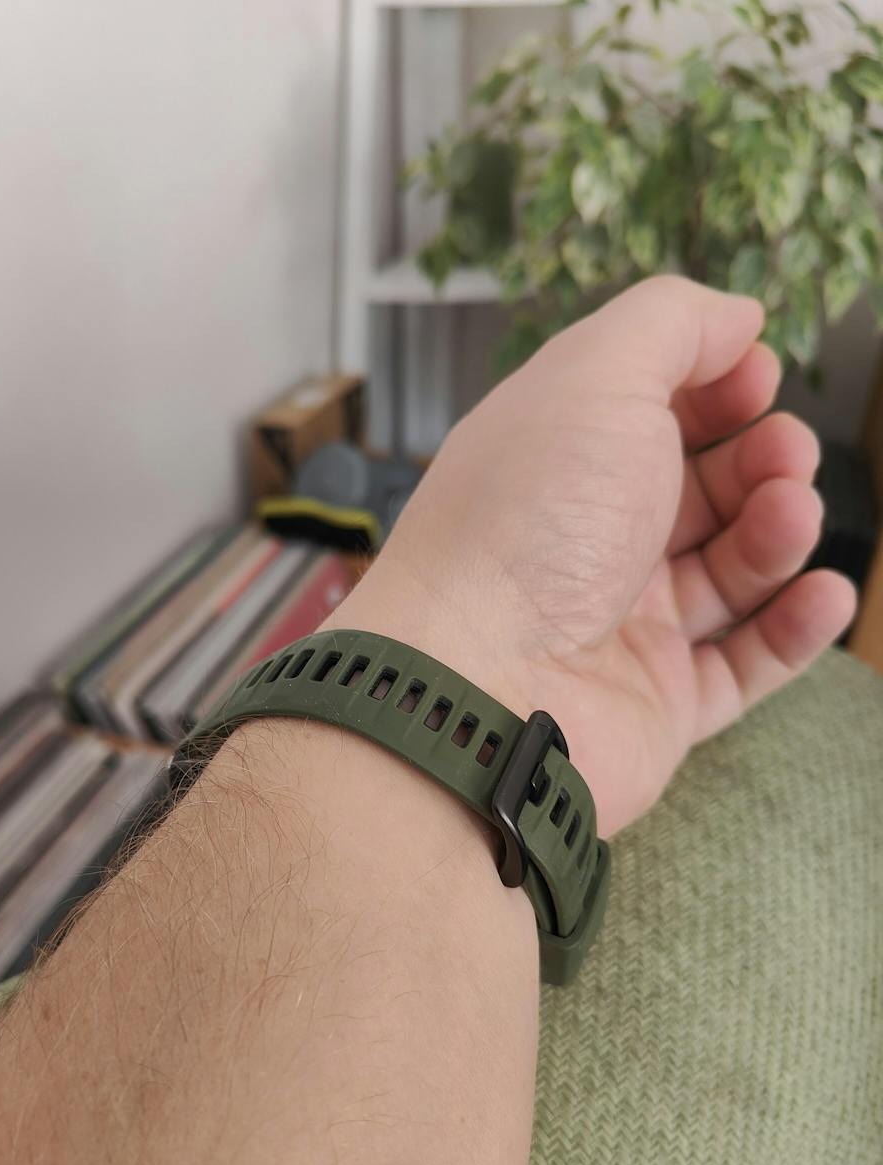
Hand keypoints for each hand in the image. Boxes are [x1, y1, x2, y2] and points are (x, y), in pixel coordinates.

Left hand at [331, 277, 856, 834]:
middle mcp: (583, 541)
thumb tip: (737, 317)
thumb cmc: (525, 523)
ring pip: (729, 573)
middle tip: (784, 454)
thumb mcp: (596, 377)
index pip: (645, 412)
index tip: (755, 376)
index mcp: (556, 460)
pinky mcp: (656, 705)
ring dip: (779, 532)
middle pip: (698, 491)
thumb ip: (671, 325)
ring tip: (792, 515)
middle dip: (758, 458)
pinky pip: (741, 666)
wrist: (479, 684)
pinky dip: (791, 629)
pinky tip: (826, 594)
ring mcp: (620, 627)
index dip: (711, 386)